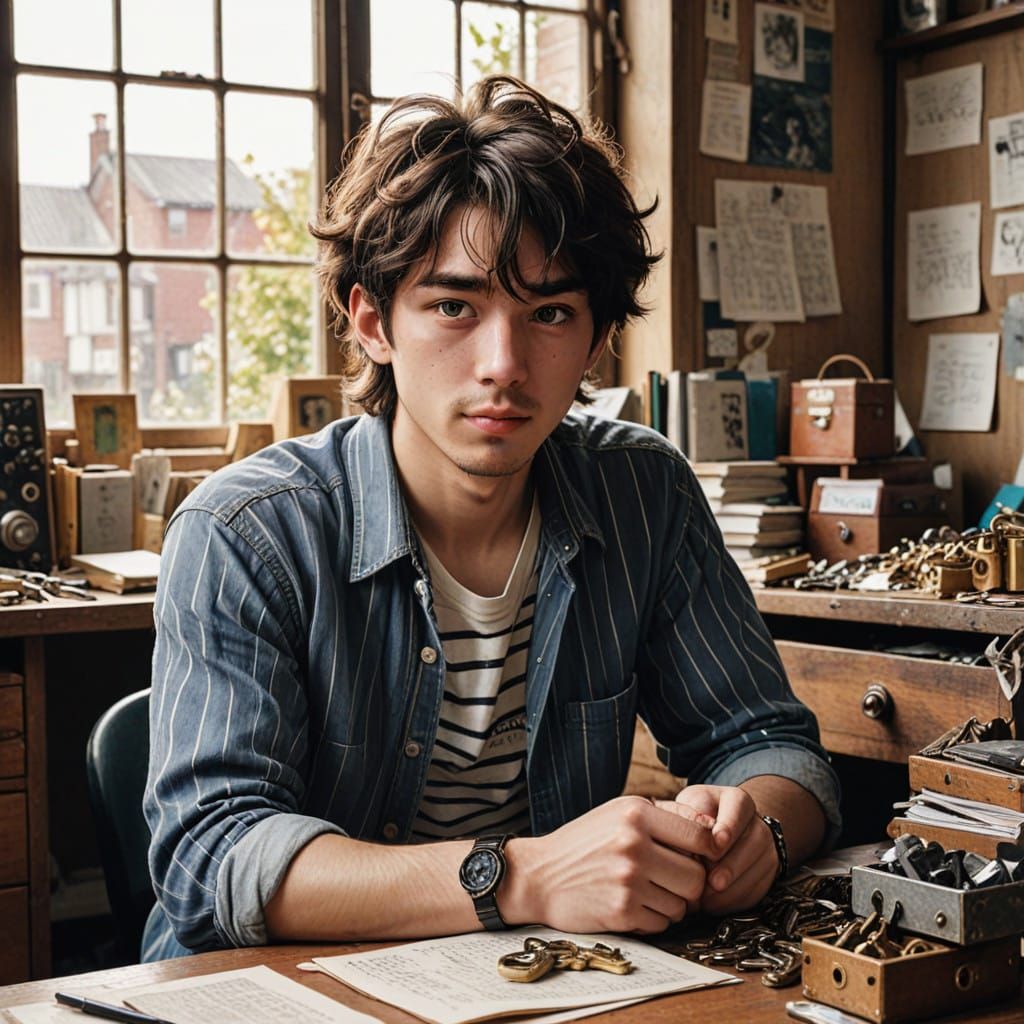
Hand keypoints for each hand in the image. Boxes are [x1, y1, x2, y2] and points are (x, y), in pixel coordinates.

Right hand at [503, 795, 717, 933]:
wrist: (539, 875)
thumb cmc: (584, 841)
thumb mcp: (619, 812)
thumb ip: (665, 814)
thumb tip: (712, 826)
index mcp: (636, 813)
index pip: (701, 836)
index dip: (709, 851)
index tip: (701, 858)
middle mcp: (634, 844)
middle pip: (698, 876)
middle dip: (691, 884)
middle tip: (674, 882)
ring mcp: (628, 880)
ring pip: (683, 904)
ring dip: (673, 904)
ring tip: (651, 893)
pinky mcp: (622, 911)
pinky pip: (662, 923)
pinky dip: (655, 919)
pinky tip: (636, 906)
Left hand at [659, 785, 777, 913]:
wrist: (718, 830)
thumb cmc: (698, 815)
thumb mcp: (691, 804)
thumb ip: (690, 813)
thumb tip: (688, 833)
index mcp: (738, 801)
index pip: (738, 811)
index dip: (728, 827)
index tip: (716, 843)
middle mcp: (758, 824)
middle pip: (753, 844)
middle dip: (732, 866)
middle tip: (712, 881)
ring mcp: (766, 851)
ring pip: (758, 870)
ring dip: (732, 889)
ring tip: (706, 899)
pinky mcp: (766, 875)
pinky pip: (756, 891)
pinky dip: (734, 901)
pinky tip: (713, 905)